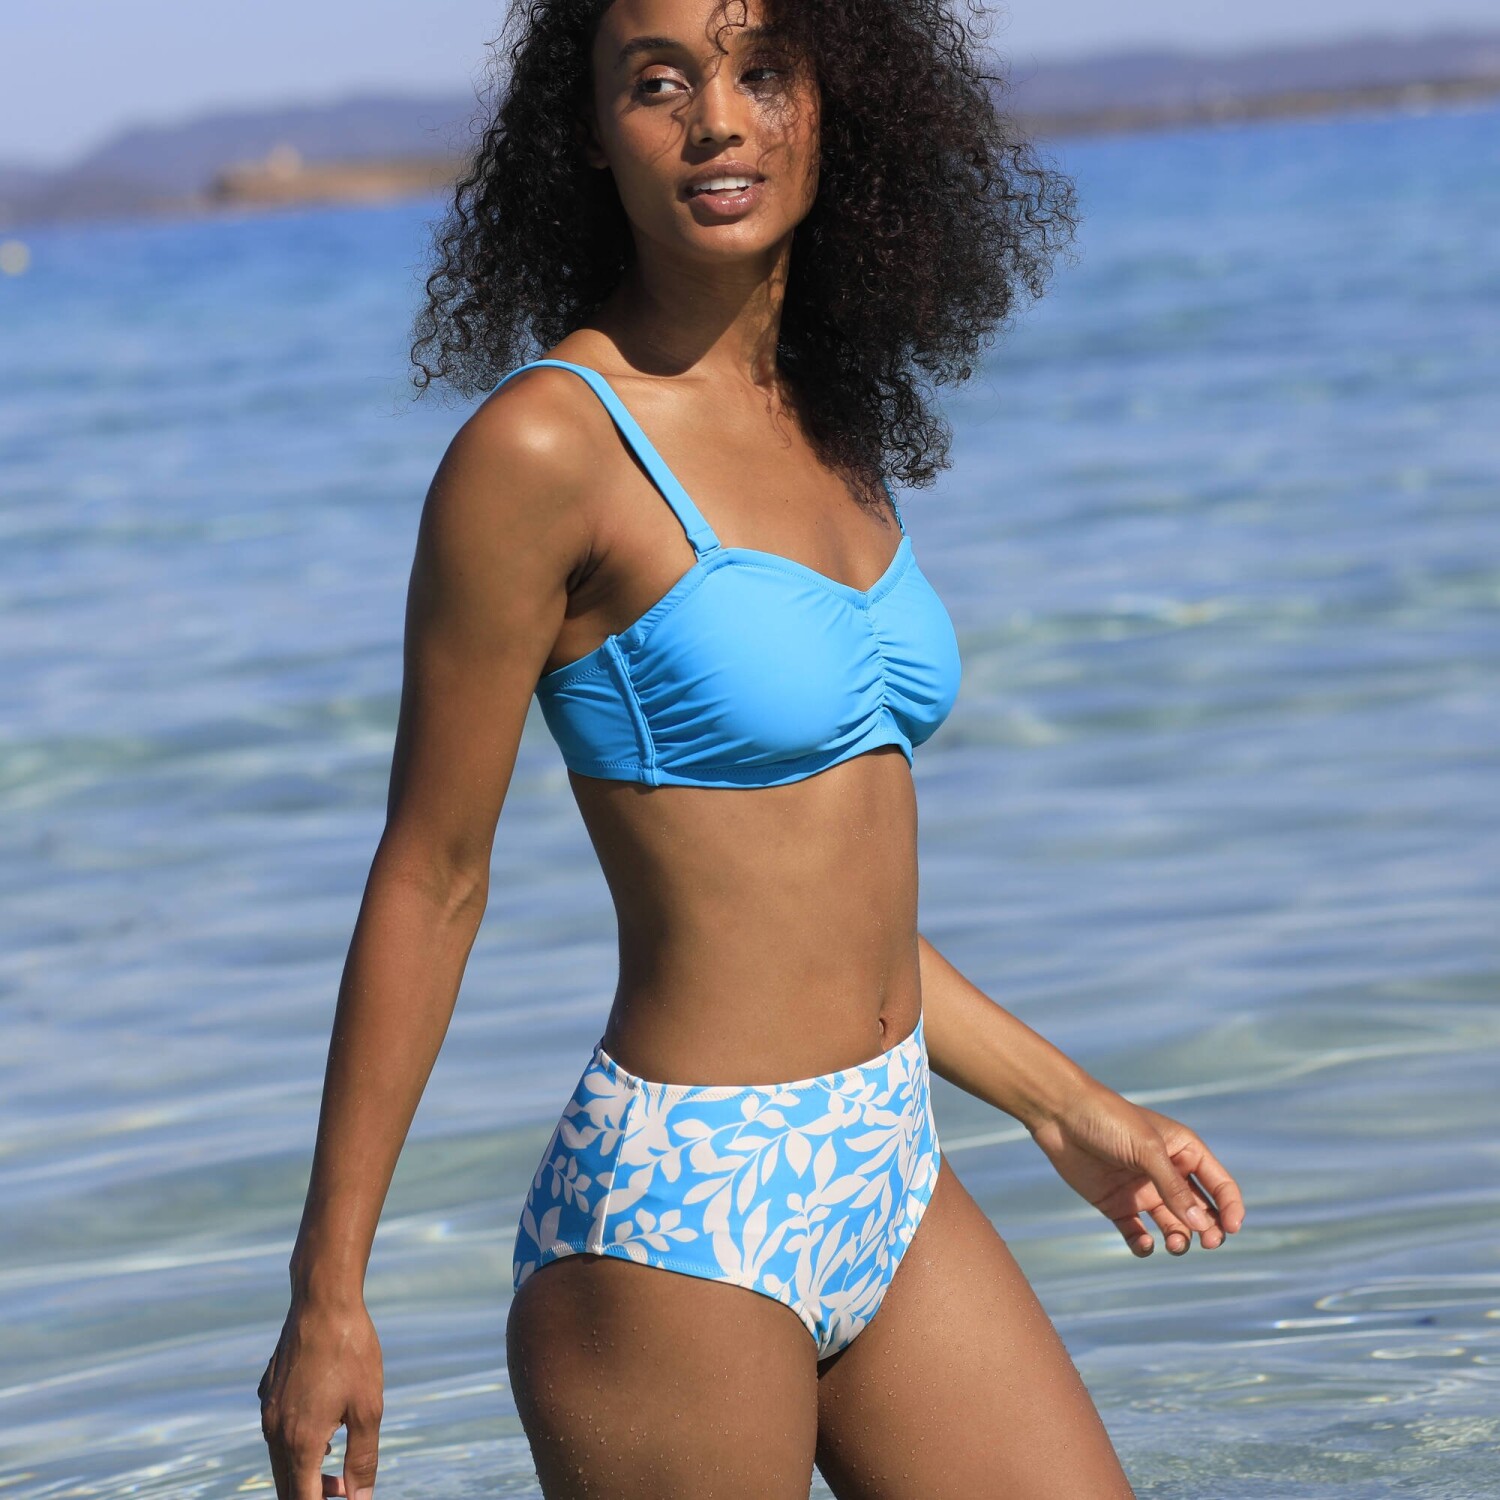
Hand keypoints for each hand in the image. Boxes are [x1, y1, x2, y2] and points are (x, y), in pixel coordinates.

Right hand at [259, 1295, 383, 1499]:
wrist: (323, 1301)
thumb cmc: (352, 1352)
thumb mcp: (368, 1407)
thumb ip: (363, 1459)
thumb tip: (359, 1499)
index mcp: (300, 1442)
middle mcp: (275, 1432)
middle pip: (286, 1486)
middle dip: (313, 1495)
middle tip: (343, 1490)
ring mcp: (267, 1410)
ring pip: (280, 1459)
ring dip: (304, 1470)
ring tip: (336, 1461)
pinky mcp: (267, 1391)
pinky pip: (276, 1431)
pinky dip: (295, 1443)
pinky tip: (322, 1430)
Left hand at [1025, 1080, 1245, 1256]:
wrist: (1060, 1115)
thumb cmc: (1108, 1121)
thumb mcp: (1147, 1150)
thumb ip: (1173, 1187)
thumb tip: (1202, 1225)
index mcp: (1184, 1151)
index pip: (1219, 1185)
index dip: (1231, 1208)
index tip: (1231, 1229)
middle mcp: (1167, 1173)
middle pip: (1200, 1211)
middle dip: (1209, 1230)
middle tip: (1208, 1242)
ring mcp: (1143, 1190)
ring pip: (1173, 1226)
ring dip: (1179, 1239)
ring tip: (1173, 1243)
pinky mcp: (1117, 1204)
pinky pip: (1138, 1234)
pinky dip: (1145, 1244)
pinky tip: (1145, 1243)